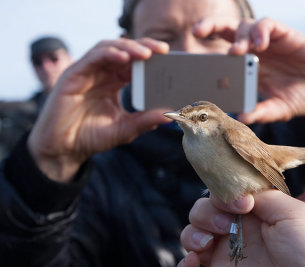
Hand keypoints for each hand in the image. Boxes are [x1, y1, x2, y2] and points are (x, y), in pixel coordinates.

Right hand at [28, 38, 170, 181]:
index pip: (135, 64)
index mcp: (114, 83)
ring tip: (147, 53)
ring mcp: (87, 72)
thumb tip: (170, 115)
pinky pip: (93, 58)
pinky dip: (109, 53)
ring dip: (129, 48)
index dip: (152, 60)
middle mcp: (102, 74)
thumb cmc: (91, 137)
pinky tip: (124, 57)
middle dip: (145, 48)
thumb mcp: (125, 129)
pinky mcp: (73, 75)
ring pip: (110, 49)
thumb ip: (145, 121)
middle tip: (163, 50)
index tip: (170, 60)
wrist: (64, 149)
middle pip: (125, 51)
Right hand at [179, 191, 304, 266]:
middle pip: (204, 210)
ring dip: (192, 233)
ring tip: (207, 243)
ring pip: (192, 234)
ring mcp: (227, 253)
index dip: (224, 193)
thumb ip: (262, 195)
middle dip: (207, 212)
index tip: (240, 203)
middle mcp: (238, 230)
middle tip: (227, 224)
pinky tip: (194, 261)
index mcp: (255, 212)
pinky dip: (185, 262)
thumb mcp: (293, 213)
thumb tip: (238, 190)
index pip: (225, 193)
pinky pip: (190, 264)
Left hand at [194, 17, 304, 123]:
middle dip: (211, 27)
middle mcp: (254, 52)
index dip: (206, 54)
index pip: (221, 55)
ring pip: (246, 26)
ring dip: (238, 35)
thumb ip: (261, 111)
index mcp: (247, 69)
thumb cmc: (303, 97)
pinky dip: (262, 32)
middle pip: (227, 32)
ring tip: (237, 50)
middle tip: (198, 33)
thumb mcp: (279, 108)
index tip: (190, 61)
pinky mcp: (286, 35)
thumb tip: (242, 117)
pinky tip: (260, 45)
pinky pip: (269, 26)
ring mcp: (270, 42)